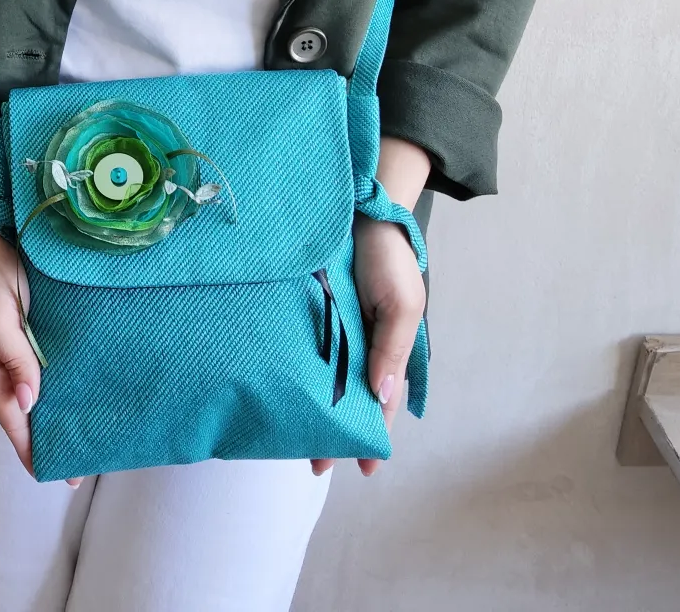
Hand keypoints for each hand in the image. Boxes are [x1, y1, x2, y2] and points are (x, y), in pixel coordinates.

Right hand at [0, 228, 81, 484]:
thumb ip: (14, 359)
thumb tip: (28, 403)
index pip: (12, 418)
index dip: (30, 447)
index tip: (54, 474)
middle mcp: (6, 362)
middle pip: (27, 409)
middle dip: (47, 436)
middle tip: (81, 461)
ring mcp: (20, 345)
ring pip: (39, 387)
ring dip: (57, 409)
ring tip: (86, 432)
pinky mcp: (34, 327)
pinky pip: (49, 360)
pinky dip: (63, 378)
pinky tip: (83, 385)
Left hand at [311, 213, 425, 477]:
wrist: (362, 209)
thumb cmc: (389, 259)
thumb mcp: (402, 305)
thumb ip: (391, 350)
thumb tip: (381, 398)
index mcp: (386, 348)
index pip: (380, 401)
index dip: (372, 433)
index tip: (363, 469)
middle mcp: (358, 343)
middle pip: (346, 395)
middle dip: (334, 428)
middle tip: (313, 463)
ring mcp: (332, 327)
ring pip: (322, 376)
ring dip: (312, 403)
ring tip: (290, 433)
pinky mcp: (309, 309)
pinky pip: (302, 344)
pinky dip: (294, 365)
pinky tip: (277, 384)